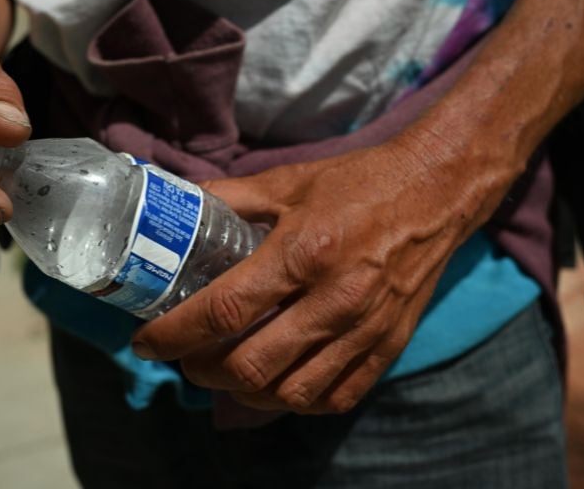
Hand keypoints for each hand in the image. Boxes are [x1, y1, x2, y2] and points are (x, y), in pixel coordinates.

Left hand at [132, 136, 505, 413]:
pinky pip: (334, 398)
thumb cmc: (358, 183)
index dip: (175, 333)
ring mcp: (365, 329)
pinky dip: (294, 401)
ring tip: (224, 372)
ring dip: (243, 393)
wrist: (436, 192)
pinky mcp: (388, 346)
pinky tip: (275, 384)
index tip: (147, 342)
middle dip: (201, 370)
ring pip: (289, 393)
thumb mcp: (287, 181)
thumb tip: (176, 205)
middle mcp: (335, 299)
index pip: (224, 311)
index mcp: (303, 252)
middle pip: (250, 366)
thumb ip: (229, 198)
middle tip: (185, 356)